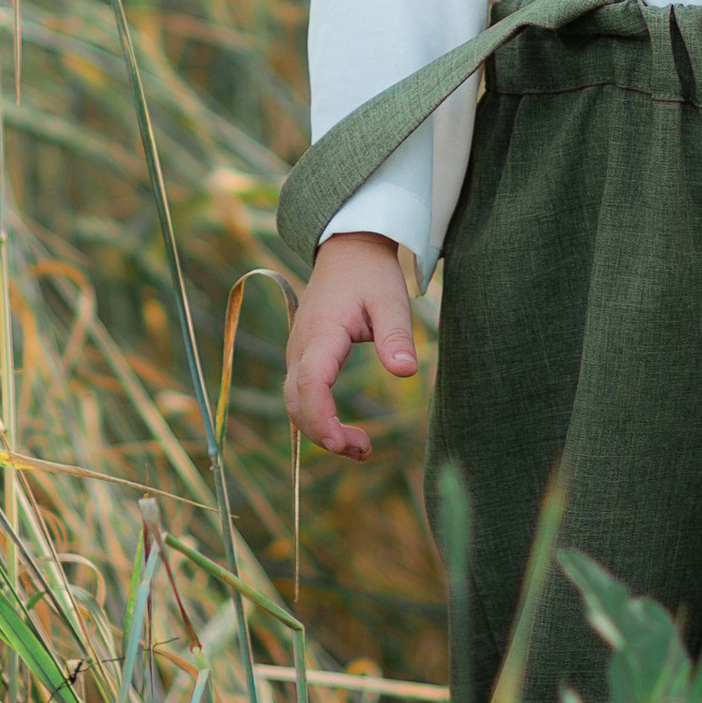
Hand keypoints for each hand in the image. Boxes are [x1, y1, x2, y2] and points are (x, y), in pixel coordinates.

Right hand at [283, 231, 416, 457]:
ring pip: (296, 403)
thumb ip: (396, 336)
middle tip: (364, 451)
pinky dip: (320, 419)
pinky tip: (347, 432)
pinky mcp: (304, 359)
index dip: (321, 416)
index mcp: (321, 332)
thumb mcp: (390, 299)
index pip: (310, 382)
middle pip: (297, 402)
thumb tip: (405, 373)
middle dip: (323, 434)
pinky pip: (302, 396)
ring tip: (363, 448)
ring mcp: (298, 353)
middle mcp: (301, 346)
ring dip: (321, 431)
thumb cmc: (370, 274)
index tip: (341, 442)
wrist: (347, 251)